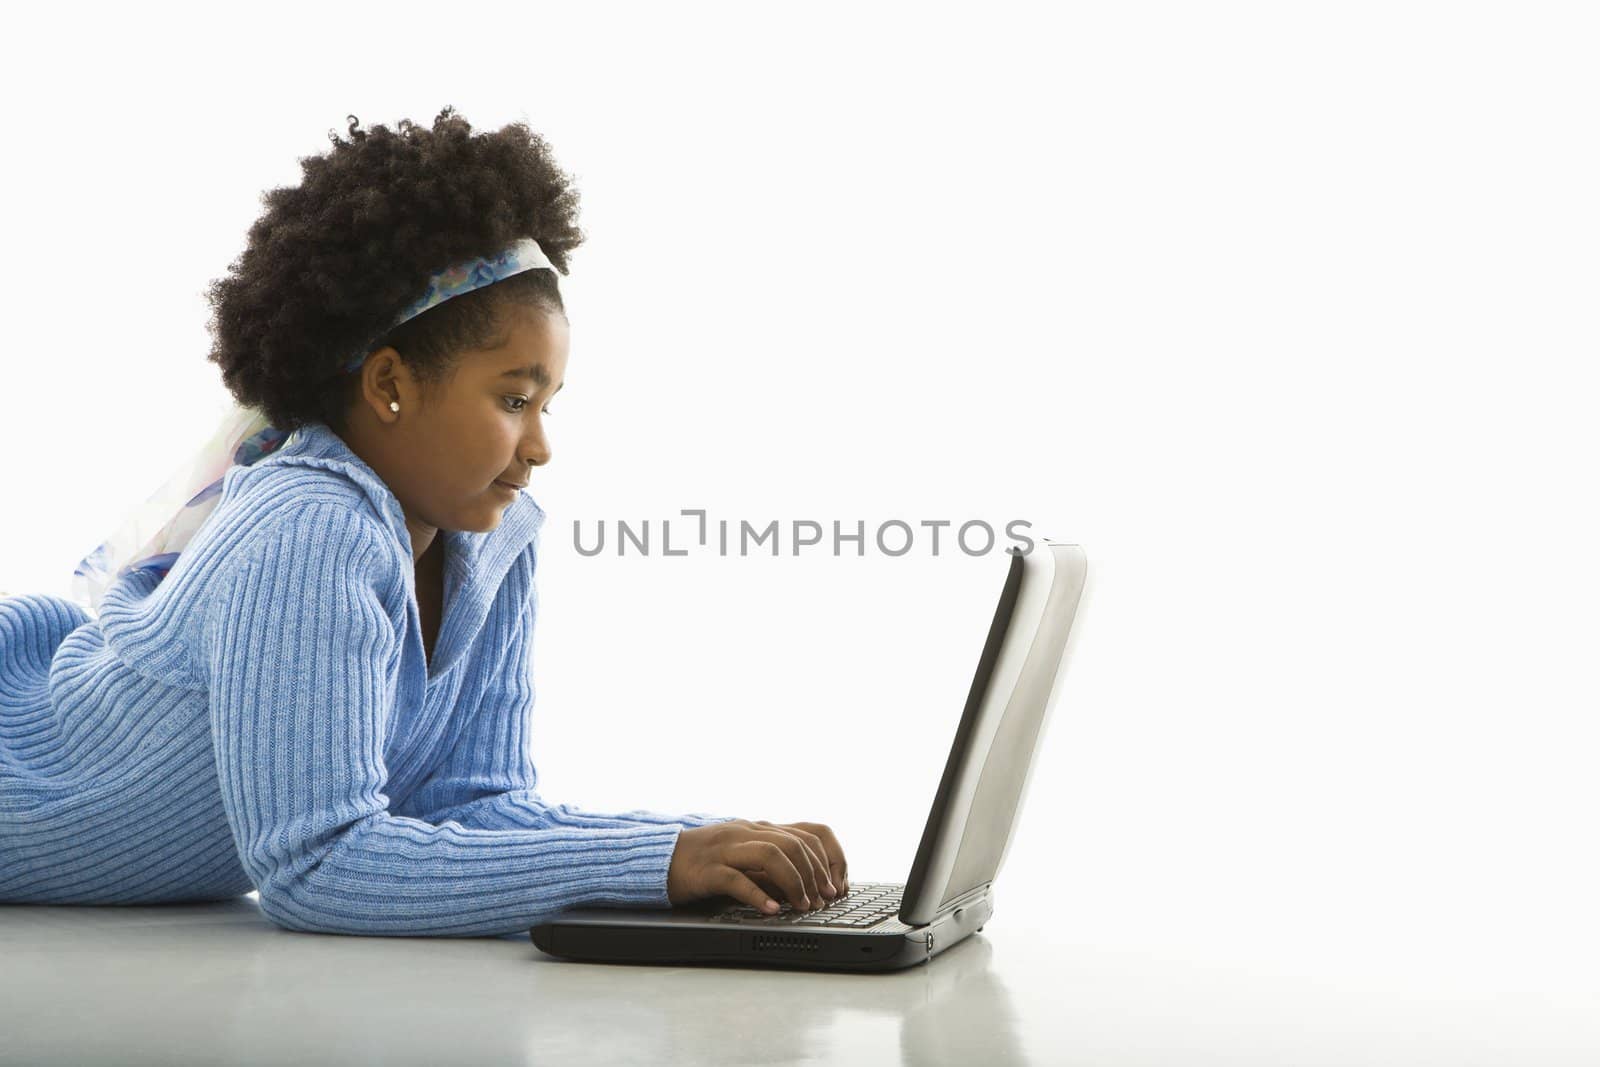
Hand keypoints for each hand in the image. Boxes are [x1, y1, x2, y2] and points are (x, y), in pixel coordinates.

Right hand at [667, 818, 849, 913]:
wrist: (661, 859)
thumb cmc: (707, 862)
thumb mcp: (747, 857)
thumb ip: (774, 865)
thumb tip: (810, 887)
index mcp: (761, 829)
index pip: (811, 832)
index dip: (831, 860)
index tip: (835, 887)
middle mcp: (747, 833)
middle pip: (795, 843)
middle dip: (815, 874)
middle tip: (822, 901)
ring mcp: (727, 849)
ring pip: (771, 854)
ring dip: (794, 881)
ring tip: (802, 906)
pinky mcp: (707, 870)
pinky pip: (737, 879)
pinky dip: (758, 895)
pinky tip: (771, 910)